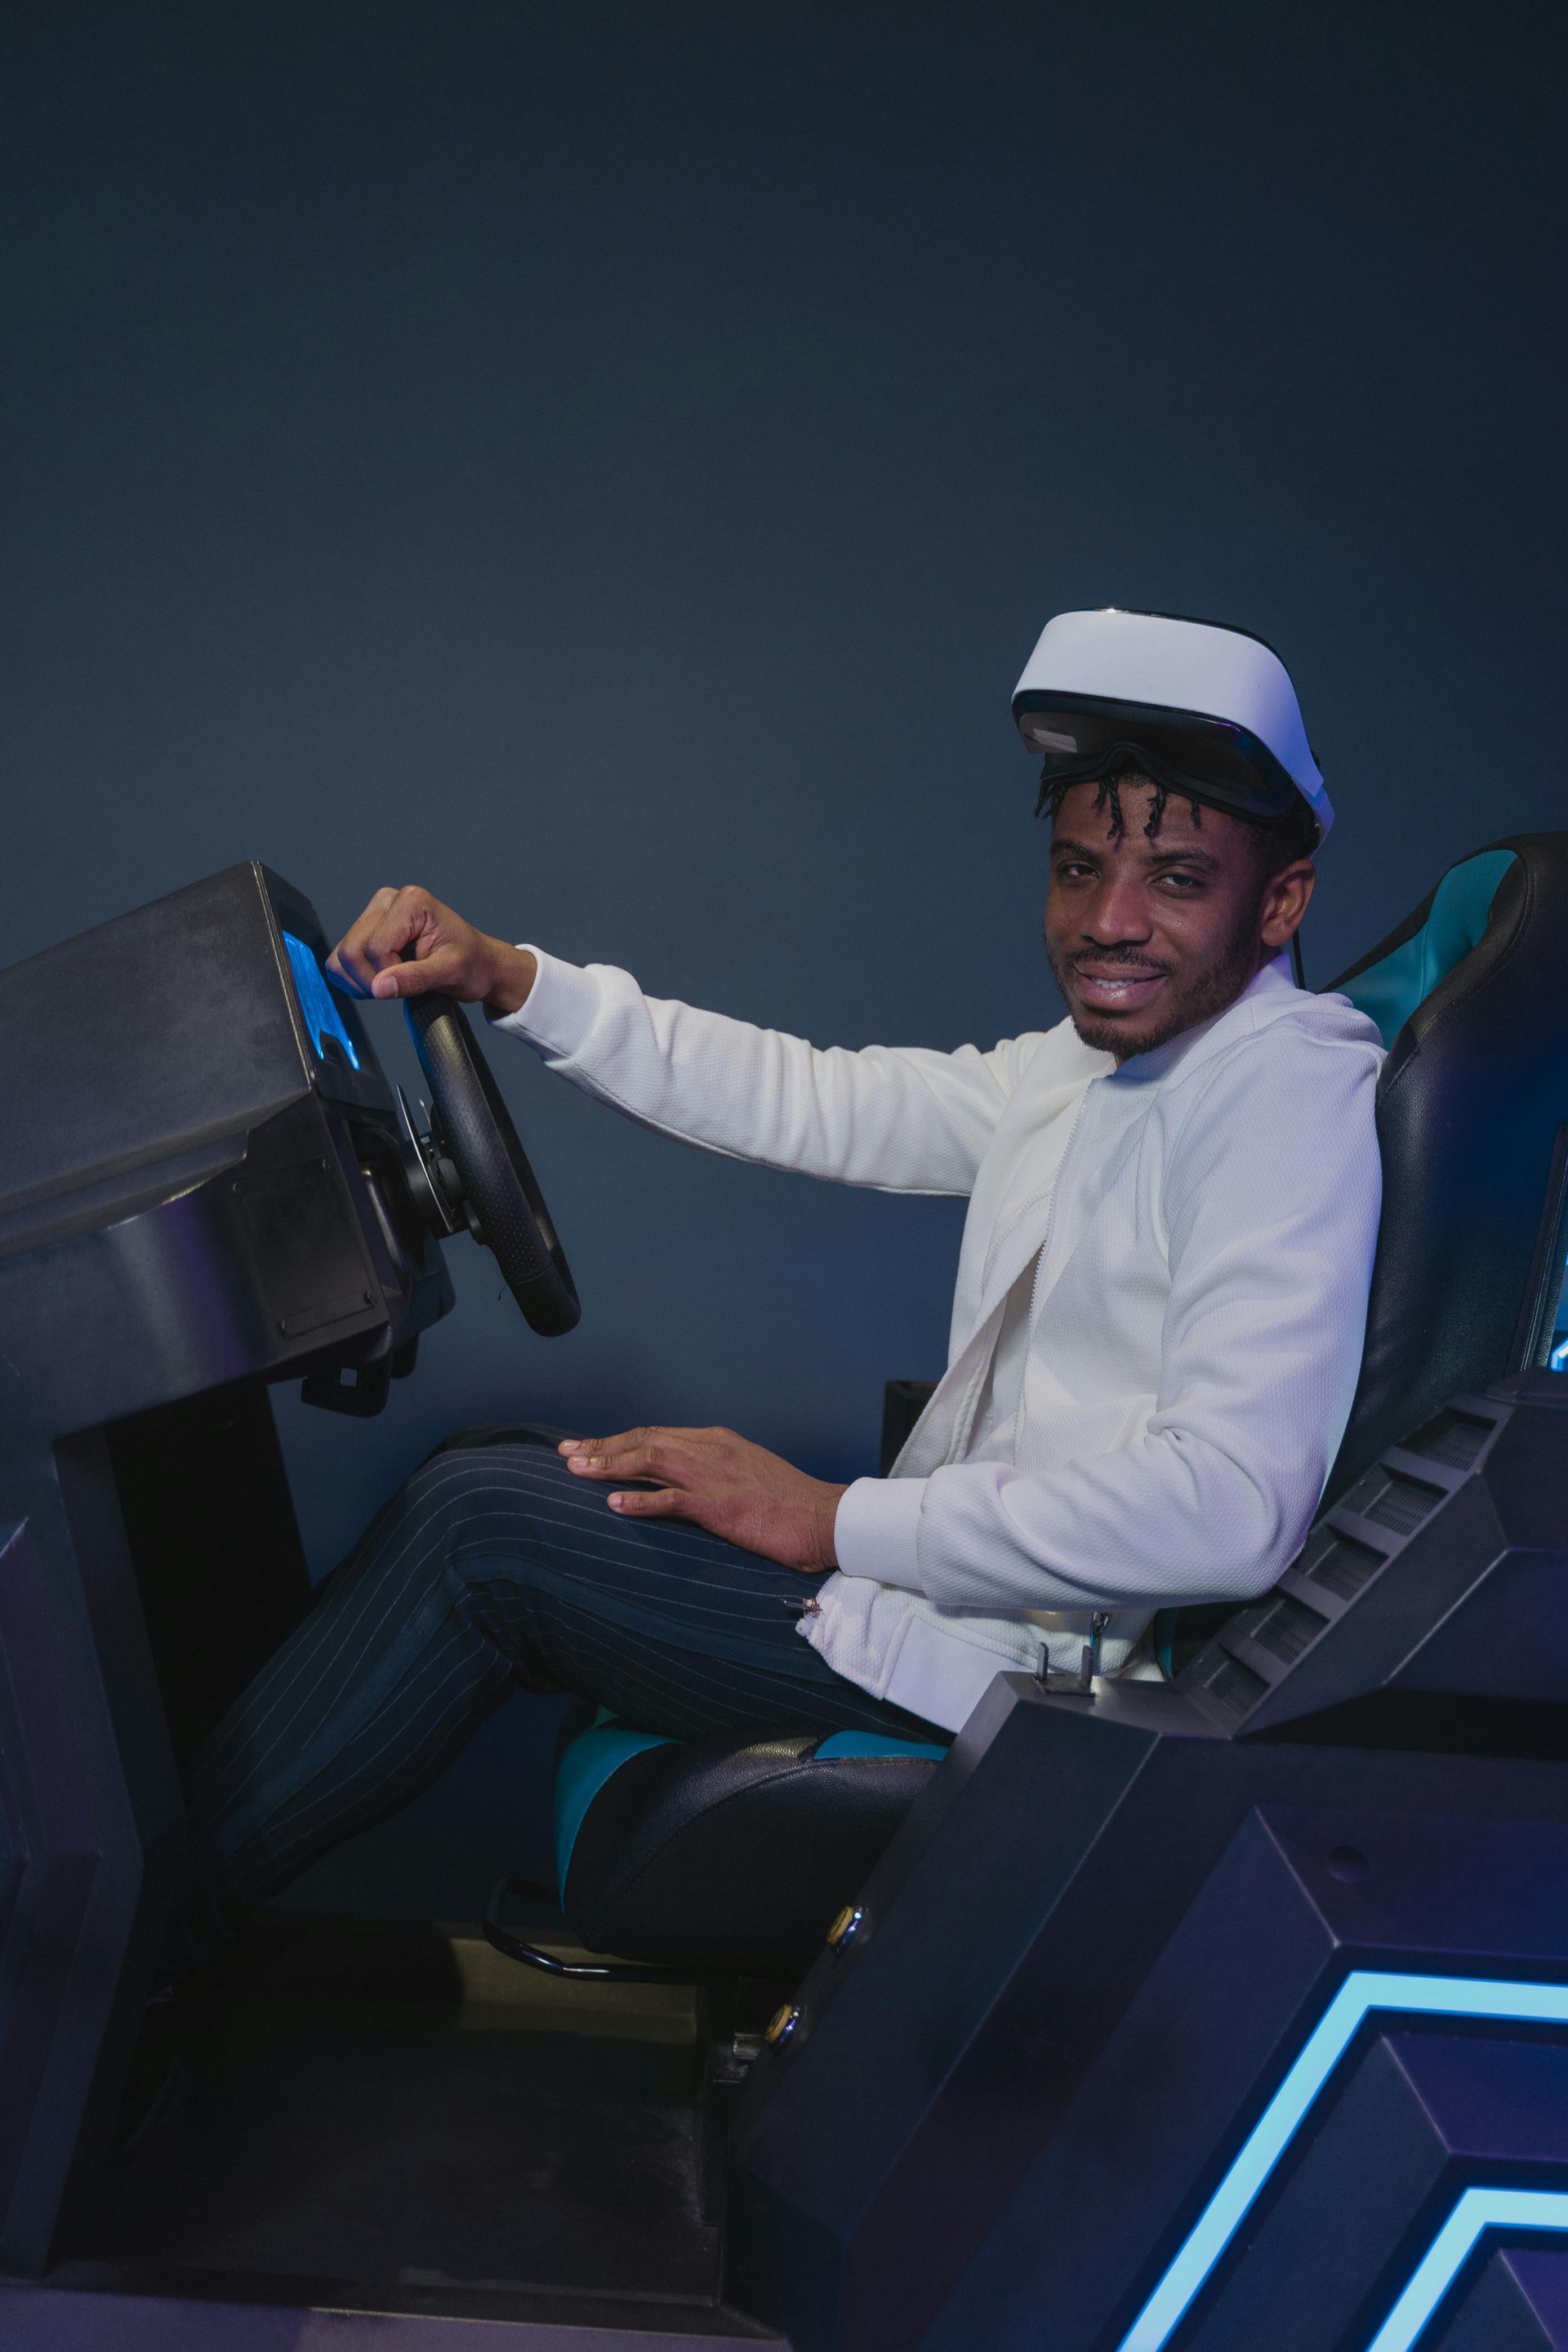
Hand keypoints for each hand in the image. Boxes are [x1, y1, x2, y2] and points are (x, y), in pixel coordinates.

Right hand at [326, 886, 537, 1014]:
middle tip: (404, 984)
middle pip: (352, 952)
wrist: (476, 964)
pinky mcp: (363, 931)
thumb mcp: (450, 973)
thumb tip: (379, 987)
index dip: (391, 974)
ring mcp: (372, 914)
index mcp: (411, 902)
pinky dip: (355, 981)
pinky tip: (383, 980)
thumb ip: (415, 979)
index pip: (376, 948)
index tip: (418, 978)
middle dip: (373, 980)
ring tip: (397, 980)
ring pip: (341, 959)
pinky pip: (339, 962)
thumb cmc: (471, 963)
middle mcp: (387, 900)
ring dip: (363, 982)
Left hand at [560, 1426, 846, 1573]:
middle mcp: (709, 1450)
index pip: (656, 1434)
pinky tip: (613, 1503)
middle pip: (644, 1441)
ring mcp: (713, 1476)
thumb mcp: (747, 1473)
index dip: (618, 1440)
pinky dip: (638, 1500)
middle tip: (567, 1453)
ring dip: (609, 1465)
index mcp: (716, 1441)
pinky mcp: (718, 1506)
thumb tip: (682, 1481)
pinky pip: (669, 1500)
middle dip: (602, 1446)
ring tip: (576, 1470)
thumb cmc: (789, 1501)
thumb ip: (714, 1470)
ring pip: (649, 1461)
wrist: (823, 1517)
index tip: (589, 1446)